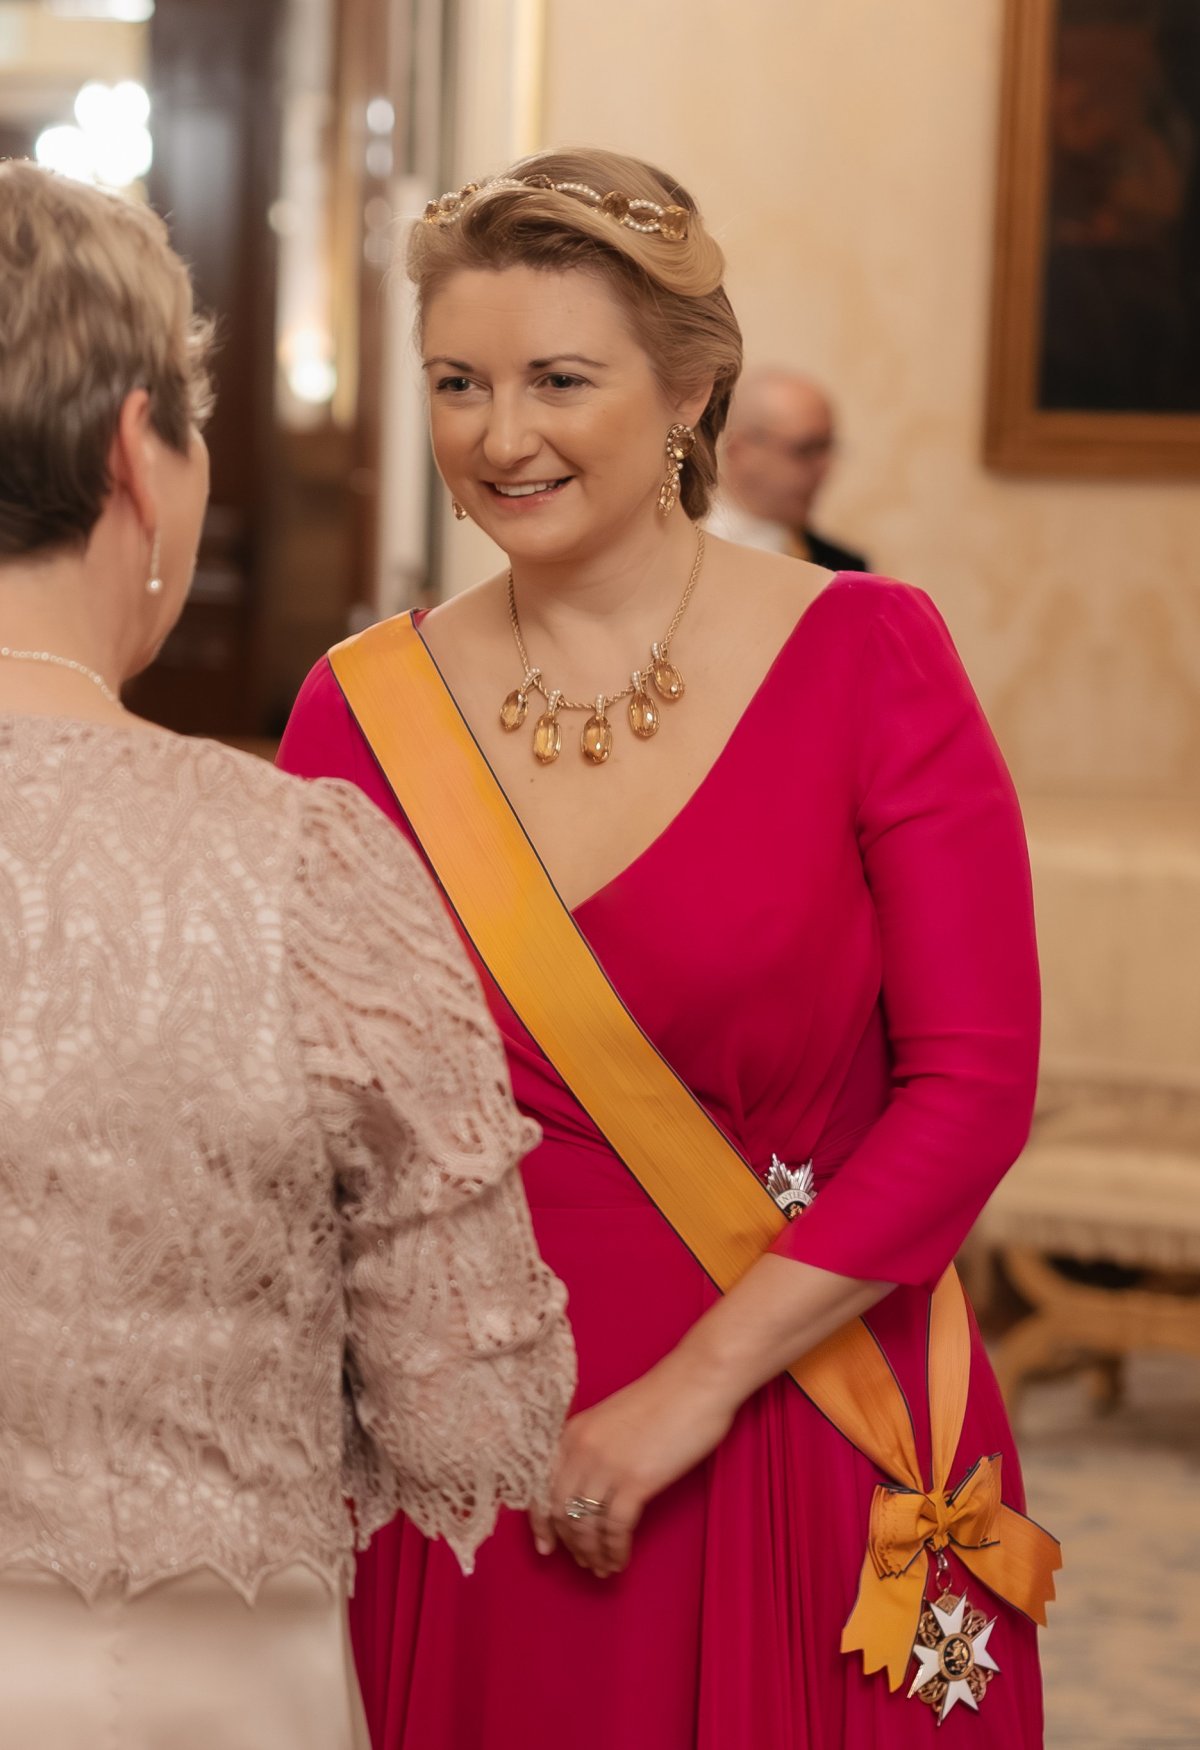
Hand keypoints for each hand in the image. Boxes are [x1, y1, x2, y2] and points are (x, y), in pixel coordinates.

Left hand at [530, 1349, 736, 1577]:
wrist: (697, 1381)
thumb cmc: (664, 1398)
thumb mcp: (612, 1420)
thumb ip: (595, 1448)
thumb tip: (590, 1489)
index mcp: (573, 1432)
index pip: (541, 1487)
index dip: (541, 1523)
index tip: (546, 1547)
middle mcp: (582, 1449)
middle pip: (561, 1511)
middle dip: (570, 1543)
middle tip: (583, 1562)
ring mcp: (607, 1465)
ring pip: (585, 1525)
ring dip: (592, 1553)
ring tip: (603, 1567)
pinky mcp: (636, 1480)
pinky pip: (615, 1529)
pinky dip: (615, 1551)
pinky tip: (621, 1560)